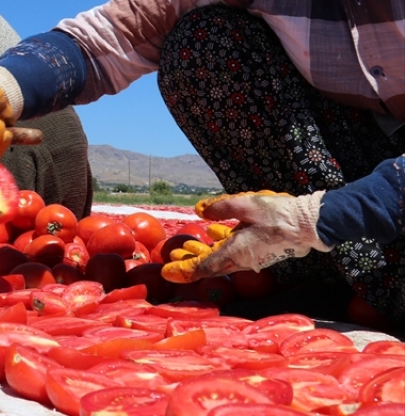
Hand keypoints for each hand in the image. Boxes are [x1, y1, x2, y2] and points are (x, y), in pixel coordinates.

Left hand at [161, 190, 330, 282]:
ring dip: (204, 252)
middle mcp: (242, 260)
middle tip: (173, 255)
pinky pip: (234, 252)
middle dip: (190, 261)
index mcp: (236, 253)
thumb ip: (220, 208)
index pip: (204, 268)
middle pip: (210, 265)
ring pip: (221, 258)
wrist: (311, 224)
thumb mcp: (245, 205)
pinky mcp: (260, 253)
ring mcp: (252, 258)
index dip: (184, 271)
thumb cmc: (280, 215)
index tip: (167, 272)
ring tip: (188, 245)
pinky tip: (215, 233)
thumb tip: (200, 210)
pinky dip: (221, 245)